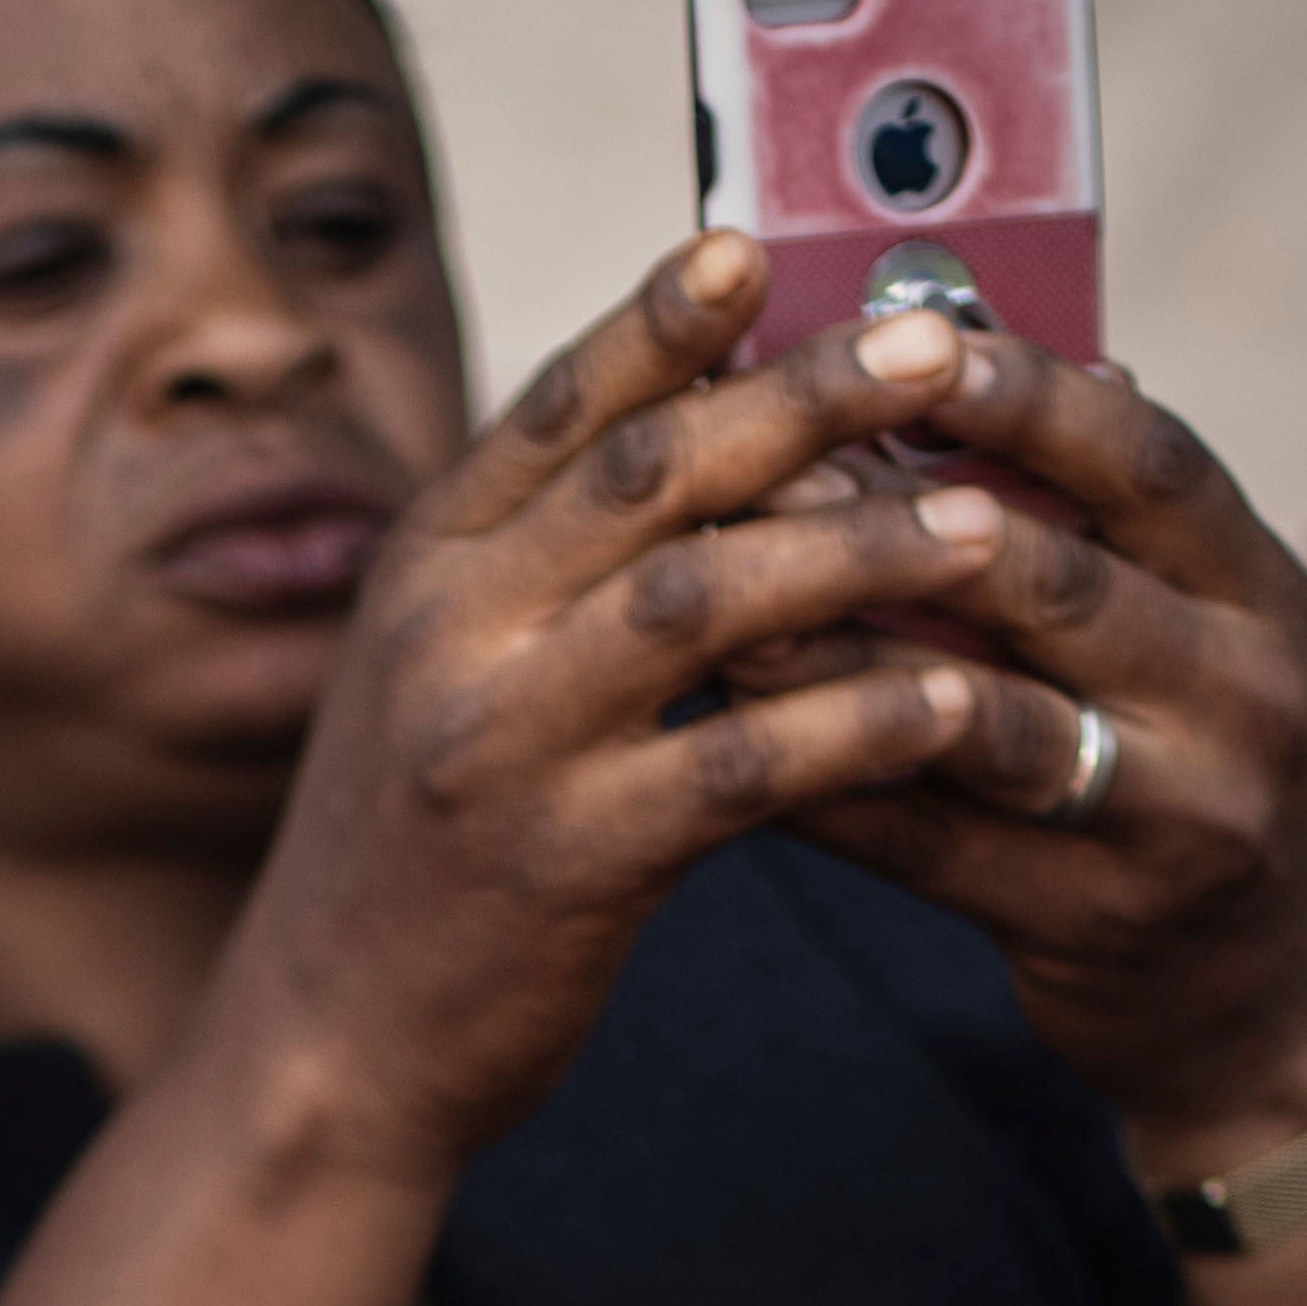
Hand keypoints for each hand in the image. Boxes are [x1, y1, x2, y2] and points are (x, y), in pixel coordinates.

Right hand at [193, 231, 1107, 1190]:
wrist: (325, 1055)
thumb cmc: (415, 862)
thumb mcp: (435, 680)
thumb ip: (534, 568)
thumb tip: (695, 450)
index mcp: (422, 570)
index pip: (553, 409)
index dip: (659, 325)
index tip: (757, 250)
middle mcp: (449, 632)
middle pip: (647, 471)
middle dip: (801, 398)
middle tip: (932, 349)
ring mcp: (503, 744)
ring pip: (702, 597)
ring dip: (856, 548)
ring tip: (981, 525)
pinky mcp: (568, 863)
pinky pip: (740, 764)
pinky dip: (855, 725)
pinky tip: (951, 704)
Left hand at [706, 312, 1306, 1172]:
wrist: (1253, 993)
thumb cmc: (1183, 757)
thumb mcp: (1188, 624)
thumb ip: (1092, 514)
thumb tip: (967, 335)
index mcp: (1258, 590)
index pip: (1150, 464)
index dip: (1029, 396)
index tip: (911, 334)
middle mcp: (1241, 695)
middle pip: (1058, 584)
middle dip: (901, 516)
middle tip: (764, 460)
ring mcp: (1174, 819)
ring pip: (987, 721)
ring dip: (848, 654)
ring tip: (730, 597)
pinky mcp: (1088, 923)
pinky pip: (931, 847)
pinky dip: (829, 783)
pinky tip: (735, 732)